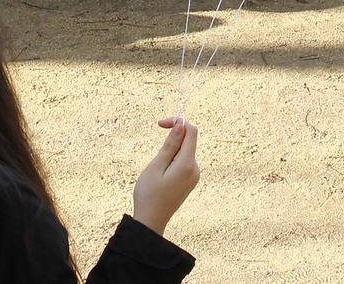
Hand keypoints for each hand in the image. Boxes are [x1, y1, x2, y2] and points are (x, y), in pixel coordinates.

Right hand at [132, 117, 199, 235]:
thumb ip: (170, 145)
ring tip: (157, 170)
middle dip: (173, 138)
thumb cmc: (149, 194)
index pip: (191, 132)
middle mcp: (195, 169)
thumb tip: (181, 125)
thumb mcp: (156, 166)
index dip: (177, 122)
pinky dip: (173, 160)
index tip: (160, 124)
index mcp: (187, 164)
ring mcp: (194, 176)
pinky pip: (184, 162)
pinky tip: (162, 175)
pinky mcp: (190, 180)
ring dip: (171, 151)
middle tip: (155, 153)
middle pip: (189, 141)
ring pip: (185, 151)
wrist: (151, 221)